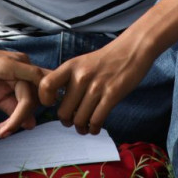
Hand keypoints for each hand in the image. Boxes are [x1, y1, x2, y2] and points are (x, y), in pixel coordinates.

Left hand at [38, 39, 153, 134]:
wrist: (131, 49)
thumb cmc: (105, 60)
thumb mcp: (82, 62)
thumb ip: (68, 78)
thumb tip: (56, 101)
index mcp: (70, 66)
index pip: (46, 85)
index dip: (45, 99)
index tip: (53, 104)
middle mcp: (81, 76)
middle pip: (63, 112)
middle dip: (67, 121)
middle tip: (72, 121)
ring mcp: (96, 86)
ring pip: (80, 120)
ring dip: (81, 128)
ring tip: (84, 127)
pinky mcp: (112, 95)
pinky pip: (96, 120)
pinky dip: (94, 128)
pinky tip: (95, 127)